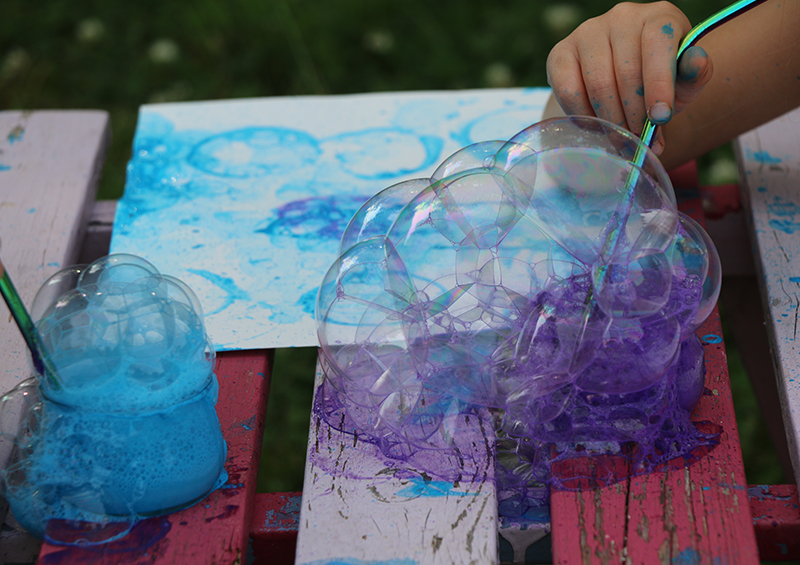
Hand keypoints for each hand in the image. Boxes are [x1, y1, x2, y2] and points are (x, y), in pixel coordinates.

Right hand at [545, 1, 712, 154]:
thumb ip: (694, 75)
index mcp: (659, 17)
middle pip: (626, 71)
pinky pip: (568, 90)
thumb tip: (696, 62)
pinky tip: (596, 125)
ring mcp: (588, 32)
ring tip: (621, 137)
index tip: (661, 117)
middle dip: (635, 113)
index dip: (659, 82)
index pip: (657, 43)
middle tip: (639, 139)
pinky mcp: (561, 53)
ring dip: (611, 118)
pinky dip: (583, 115)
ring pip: (598, 84)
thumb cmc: (657, 82)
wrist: (619, 82)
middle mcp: (622, 16)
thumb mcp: (683, 82)